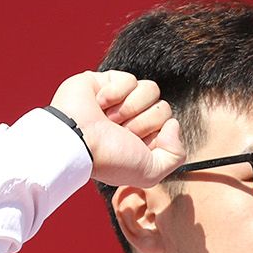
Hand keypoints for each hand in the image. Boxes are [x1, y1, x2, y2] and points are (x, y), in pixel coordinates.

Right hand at [48, 70, 185, 186]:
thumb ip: (175, 156)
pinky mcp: (107, 81)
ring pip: (152, 90)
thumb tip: (174, 124)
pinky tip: (99, 104)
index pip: (170, 125)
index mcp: (143, 139)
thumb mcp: (150, 173)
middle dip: (144, 122)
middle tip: (120, 131)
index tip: (135, 145)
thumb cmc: (109, 159)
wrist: (77, 140)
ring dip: (131, 107)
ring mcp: (121, 100)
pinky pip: (130, 79)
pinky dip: (116, 93)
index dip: (157, 136)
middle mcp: (133, 119)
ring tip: (110, 118)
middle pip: (163, 108)